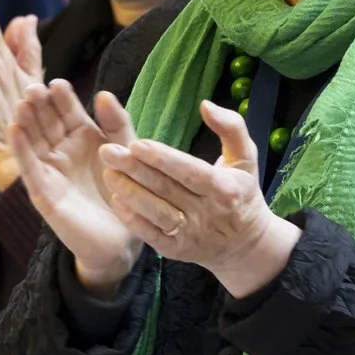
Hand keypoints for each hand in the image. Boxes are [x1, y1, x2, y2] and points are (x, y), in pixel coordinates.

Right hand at [11, 80, 142, 291]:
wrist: (122, 240)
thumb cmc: (125, 193)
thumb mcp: (126, 152)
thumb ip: (117, 124)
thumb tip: (103, 93)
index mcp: (82, 136)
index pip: (67, 110)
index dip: (61, 97)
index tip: (57, 83)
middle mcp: (62, 149)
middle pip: (46, 121)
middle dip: (38, 104)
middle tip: (33, 88)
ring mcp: (50, 169)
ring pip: (33, 140)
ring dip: (25, 122)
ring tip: (22, 104)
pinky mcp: (43, 191)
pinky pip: (29, 167)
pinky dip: (21, 149)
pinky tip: (15, 130)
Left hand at [99, 101, 299, 298]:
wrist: (245, 245)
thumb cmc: (242, 192)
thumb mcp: (246, 157)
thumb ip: (231, 127)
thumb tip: (205, 105)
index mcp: (226, 188)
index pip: (190, 172)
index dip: (163, 159)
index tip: (137, 144)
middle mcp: (208, 213)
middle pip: (167, 189)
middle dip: (135, 170)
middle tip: (108, 151)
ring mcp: (191, 234)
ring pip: (156, 212)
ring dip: (130, 193)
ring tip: (108, 173)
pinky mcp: (176, 250)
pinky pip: (150, 234)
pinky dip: (133, 219)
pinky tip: (116, 200)